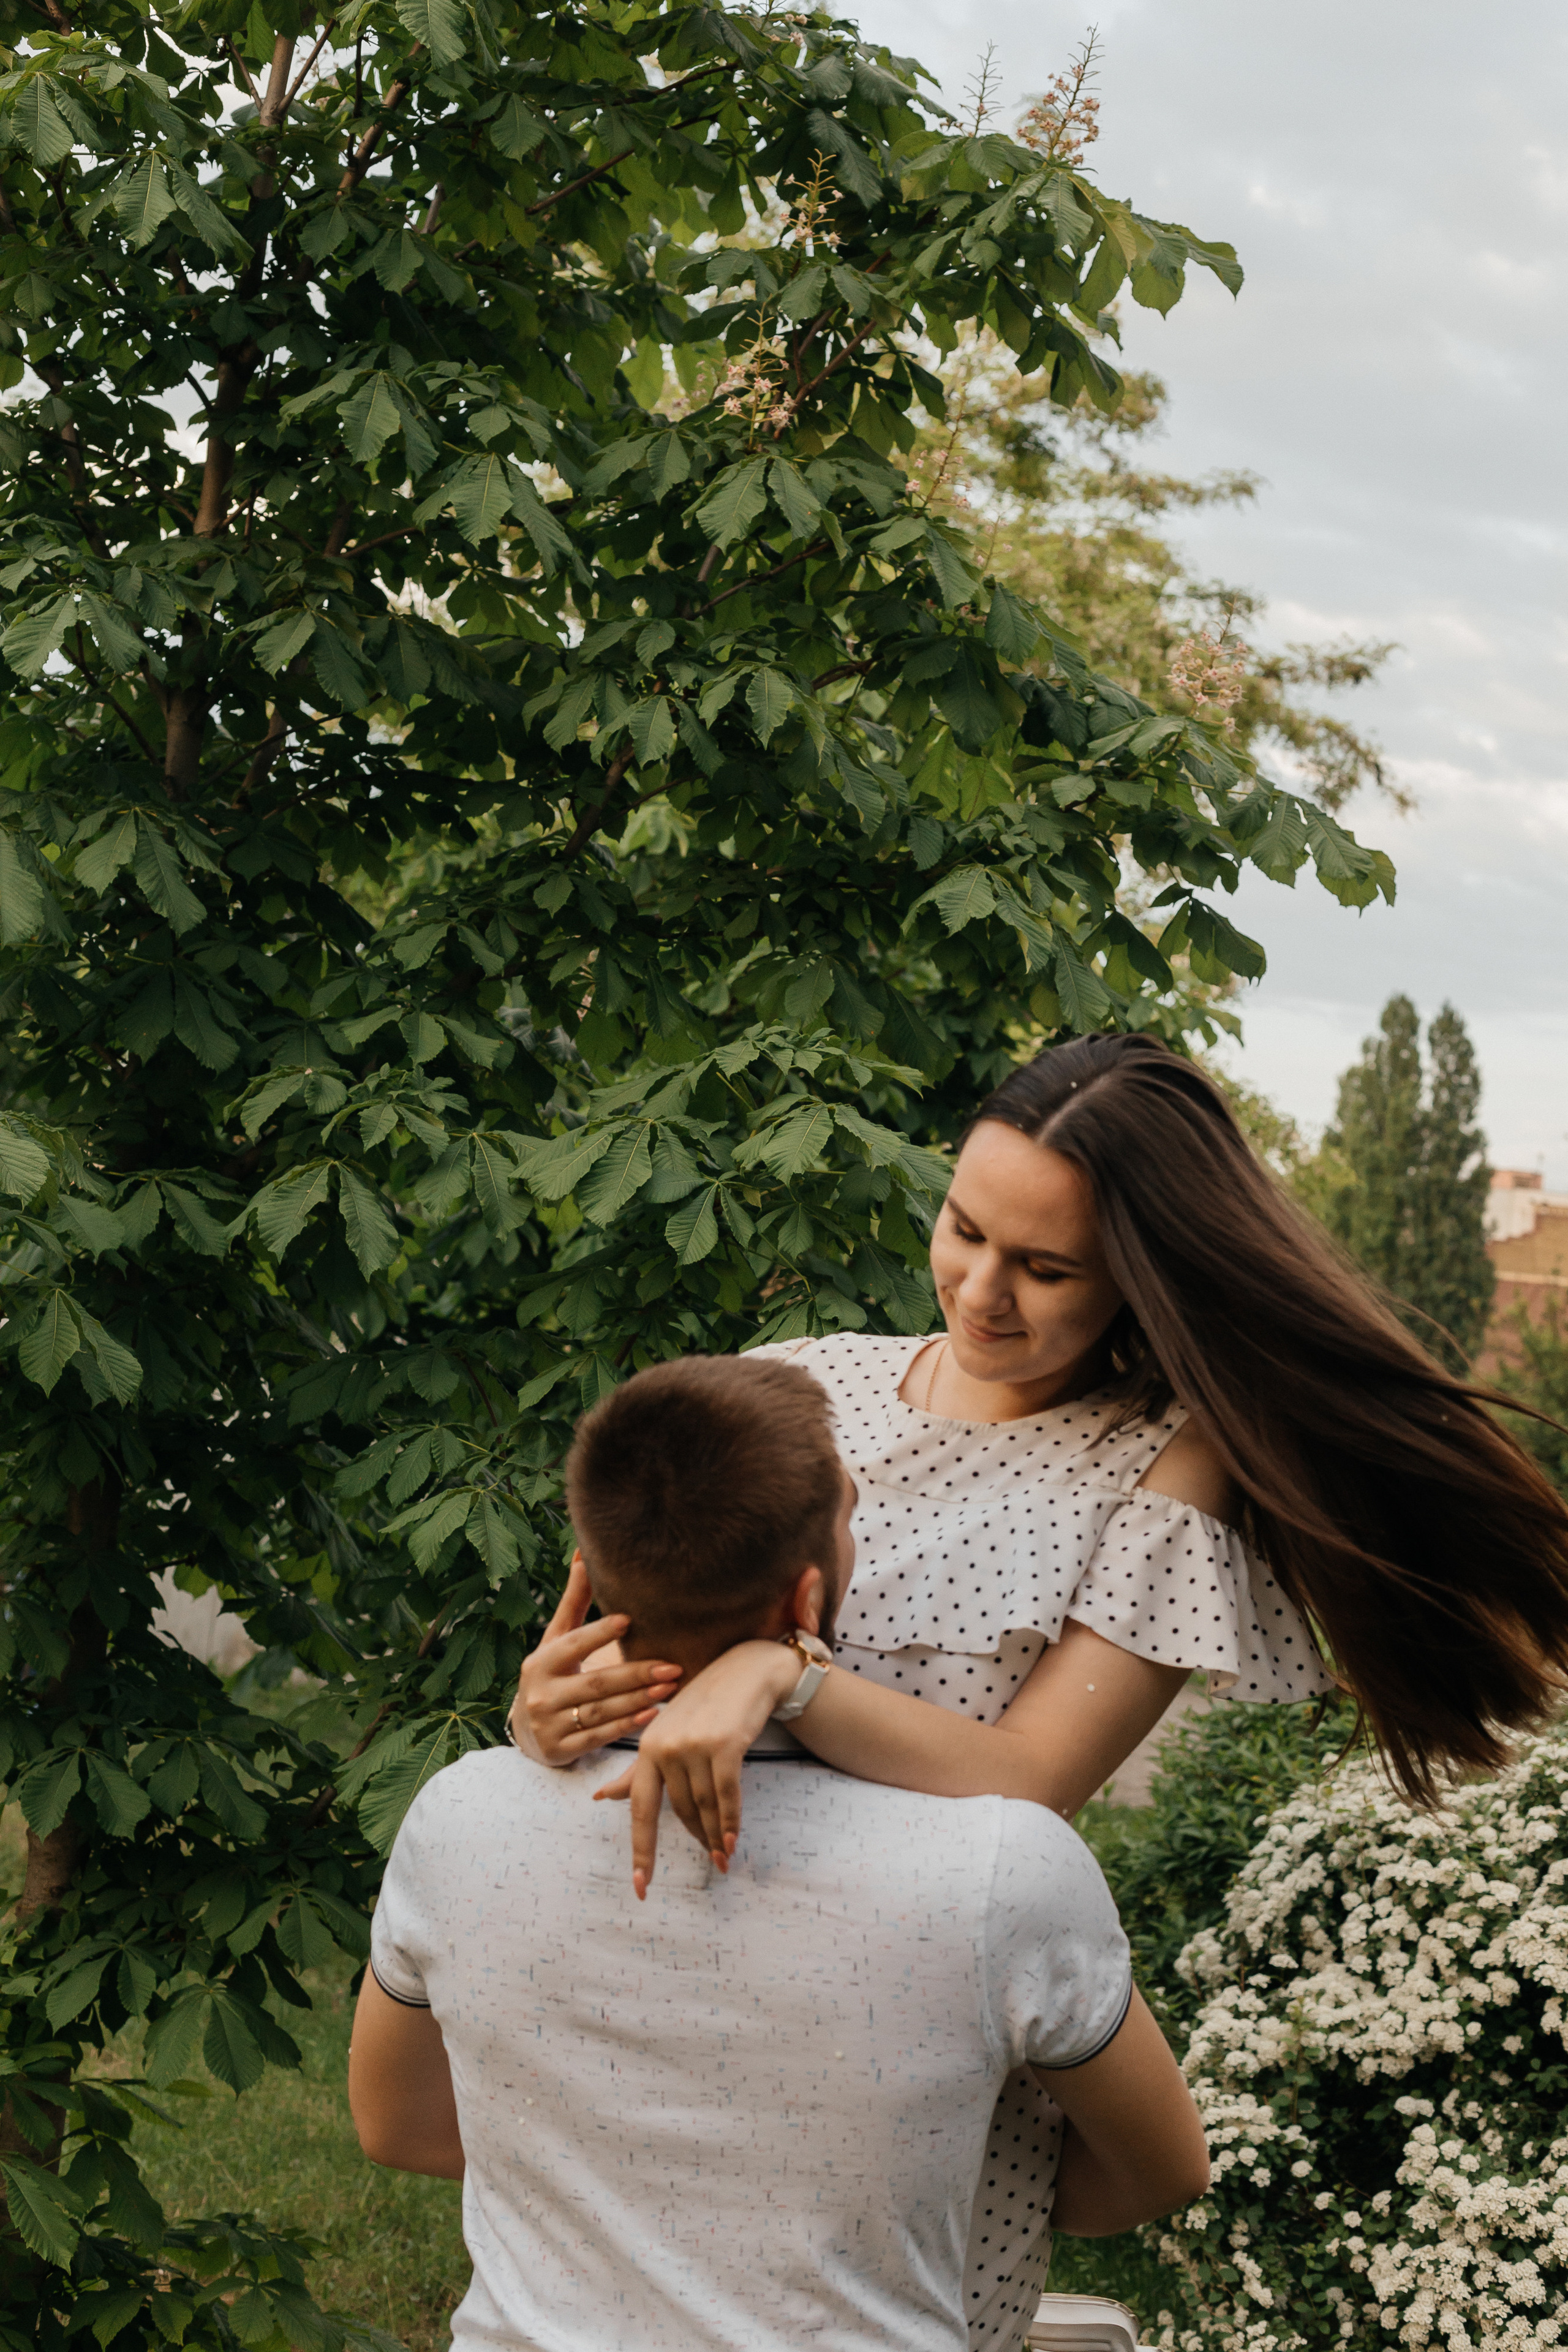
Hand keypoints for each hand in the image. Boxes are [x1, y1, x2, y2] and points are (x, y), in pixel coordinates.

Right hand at [509, 1553, 681, 1764]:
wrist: (527, 1731)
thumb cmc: (551, 1673)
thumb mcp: (556, 1639)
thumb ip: (575, 1601)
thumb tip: (584, 1552)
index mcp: (540, 1661)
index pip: (572, 1644)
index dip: (598, 1633)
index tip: (629, 1620)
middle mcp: (540, 1693)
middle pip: (595, 1683)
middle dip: (635, 1674)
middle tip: (673, 1665)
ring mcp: (549, 1725)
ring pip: (600, 1713)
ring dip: (638, 1700)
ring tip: (671, 1686)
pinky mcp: (560, 1751)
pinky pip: (598, 1738)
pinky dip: (627, 1726)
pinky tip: (653, 1714)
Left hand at [594, 1639, 798, 1897]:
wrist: (747, 1670)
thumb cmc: (704, 1705)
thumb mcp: (667, 1734)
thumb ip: (637, 1771)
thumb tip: (601, 1798)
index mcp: (647, 1747)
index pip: (640, 1809)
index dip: (642, 1851)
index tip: (641, 1887)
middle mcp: (665, 1747)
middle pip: (680, 1811)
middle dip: (696, 1839)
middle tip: (713, 1863)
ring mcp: (693, 1745)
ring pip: (704, 1806)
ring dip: (715, 1836)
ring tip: (723, 1858)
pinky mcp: (724, 1745)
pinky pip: (727, 1795)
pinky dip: (730, 1822)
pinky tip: (732, 1841)